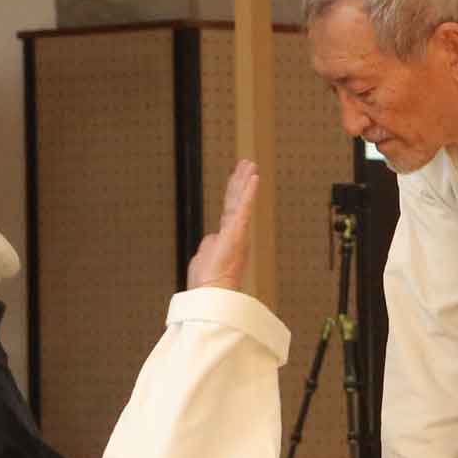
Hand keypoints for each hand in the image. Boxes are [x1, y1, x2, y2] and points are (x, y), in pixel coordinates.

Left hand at [184, 159, 257, 292]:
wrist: (211, 294)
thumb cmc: (207, 282)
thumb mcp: (204, 258)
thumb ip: (208, 245)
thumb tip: (210, 238)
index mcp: (226, 237)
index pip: (230, 209)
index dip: (234, 192)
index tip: (238, 177)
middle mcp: (233, 232)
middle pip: (236, 201)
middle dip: (241, 181)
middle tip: (247, 164)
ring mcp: (236, 231)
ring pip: (240, 201)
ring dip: (245, 182)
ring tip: (250, 165)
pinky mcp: (237, 233)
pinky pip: (244, 209)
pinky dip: (248, 193)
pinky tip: (253, 179)